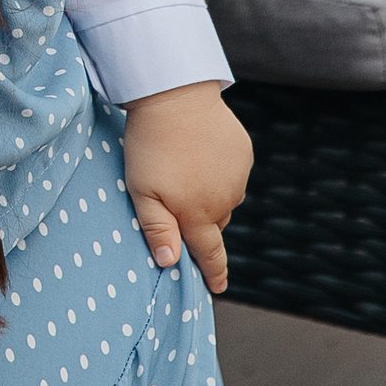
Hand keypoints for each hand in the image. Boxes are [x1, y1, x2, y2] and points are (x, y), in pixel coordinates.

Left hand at [119, 81, 250, 293]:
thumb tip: (170, 263)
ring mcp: (238, 176)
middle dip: (199, 222)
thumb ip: (157, 229)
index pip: (210, 253)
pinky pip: (231, 173)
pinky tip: (198, 153)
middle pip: (213, 224)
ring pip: (223, 198)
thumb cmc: (150, 146)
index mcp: (199, 214)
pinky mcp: (243, 153)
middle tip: (176, 202)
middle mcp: (225, 200)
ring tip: (183, 170)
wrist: (175, 97)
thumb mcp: (142, 191)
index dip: (214, 273)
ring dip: (208, 195)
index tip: (217, 288)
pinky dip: (217, 171)